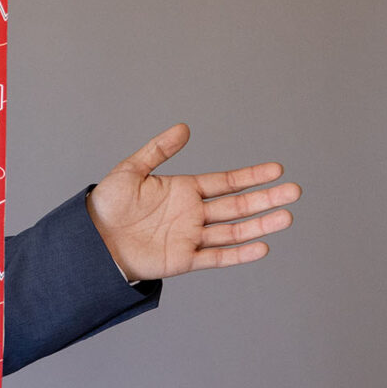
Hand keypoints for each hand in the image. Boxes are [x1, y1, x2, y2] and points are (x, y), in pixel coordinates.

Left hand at [87, 123, 299, 280]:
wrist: (92, 239)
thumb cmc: (108, 205)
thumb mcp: (130, 171)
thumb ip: (158, 150)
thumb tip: (184, 128)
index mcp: (184, 190)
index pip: (226, 182)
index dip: (251, 176)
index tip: (277, 170)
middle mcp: (193, 214)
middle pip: (237, 205)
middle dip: (266, 198)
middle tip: (295, 191)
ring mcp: (191, 237)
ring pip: (234, 231)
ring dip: (260, 225)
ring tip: (286, 216)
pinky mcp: (184, 259)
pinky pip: (217, 257)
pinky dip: (239, 254)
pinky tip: (261, 246)